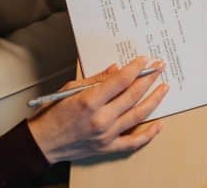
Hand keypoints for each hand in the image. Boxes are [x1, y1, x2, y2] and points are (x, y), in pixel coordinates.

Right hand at [27, 57, 168, 163]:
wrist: (42, 143)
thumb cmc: (52, 114)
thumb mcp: (70, 89)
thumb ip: (96, 79)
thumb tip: (117, 69)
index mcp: (90, 102)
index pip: (121, 81)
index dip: (135, 68)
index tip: (144, 60)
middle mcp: (101, 119)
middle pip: (133, 96)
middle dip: (149, 79)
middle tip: (159, 68)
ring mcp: (106, 135)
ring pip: (138, 116)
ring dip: (154, 100)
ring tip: (164, 88)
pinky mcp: (108, 147)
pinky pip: (134, 142)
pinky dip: (149, 134)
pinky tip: (160, 124)